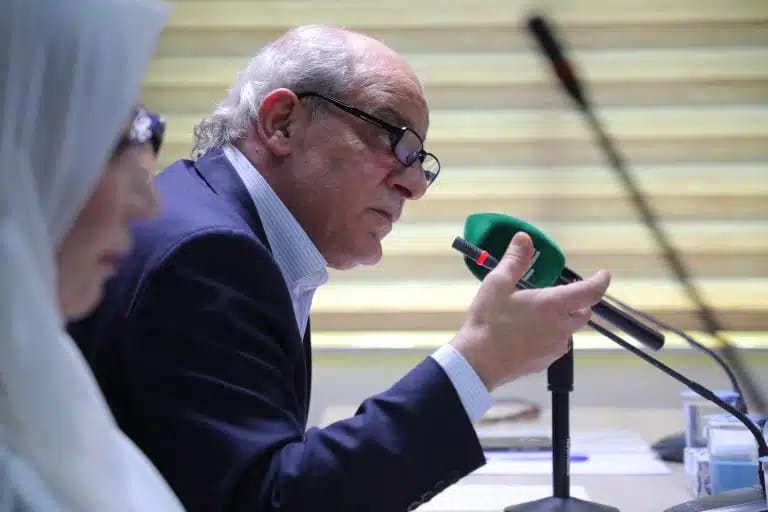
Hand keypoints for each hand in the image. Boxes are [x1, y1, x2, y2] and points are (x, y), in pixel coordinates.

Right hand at [451, 232, 610, 390]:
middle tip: (557, 296)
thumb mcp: (497, 284)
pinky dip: (548, 338)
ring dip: (560, 322)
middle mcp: (561, 327)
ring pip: (568, 331)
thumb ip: (515, 261)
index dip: (600, 281)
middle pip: (582, 313)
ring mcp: (554, 348)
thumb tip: (524, 239)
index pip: (590, 292)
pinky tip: (526, 336)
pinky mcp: (545, 362)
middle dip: (577, 303)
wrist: (478, 362)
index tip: (603, 275)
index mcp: (553, 305)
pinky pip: (555, 346)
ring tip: (535, 317)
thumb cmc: (488, 322)